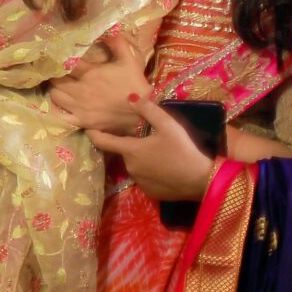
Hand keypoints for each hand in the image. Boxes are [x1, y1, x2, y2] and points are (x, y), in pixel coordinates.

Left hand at [48, 23, 148, 134]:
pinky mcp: (82, 121)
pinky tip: (62, 103)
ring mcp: (80, 107)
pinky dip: (58, 108)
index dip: (57, 57)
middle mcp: (81, 90)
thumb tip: (108, 26)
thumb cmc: (136, 85)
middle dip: (54, 73)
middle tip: (55, 69)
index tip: (54, 53)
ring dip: (54, 88)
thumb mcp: (129, 60)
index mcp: (91, 73)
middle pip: (55, 79)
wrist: (145, 115)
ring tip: (59, 84)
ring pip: (55, 95)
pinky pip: (61, 115)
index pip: (65, 62)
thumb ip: (116, 42)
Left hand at [89, 93, 216, 199]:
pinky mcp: (150, 193)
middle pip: (124, 153)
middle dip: (130, 146)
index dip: (93, 133)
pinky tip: (164, 169)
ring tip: (159, 154)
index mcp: (130, 150)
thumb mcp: (168, 125)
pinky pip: (145, 179)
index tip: (88, 128)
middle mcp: (130, 167)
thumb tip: (129, 97)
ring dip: (140, 160)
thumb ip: (147, 109)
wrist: (202, 180)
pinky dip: (150, 173)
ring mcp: (139, 182)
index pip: (102, 141)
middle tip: (147, 140)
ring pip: (135, 166)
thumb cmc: (183, 150)